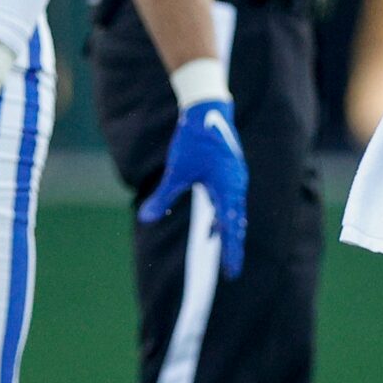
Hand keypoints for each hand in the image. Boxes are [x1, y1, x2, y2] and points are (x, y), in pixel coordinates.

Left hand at [138, 98, 249, 278]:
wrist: (208, 109)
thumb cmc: (193, 140)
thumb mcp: (176, 171)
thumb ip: (163, 197)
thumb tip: (145, 219)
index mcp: (227, 189)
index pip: (230, 228)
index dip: (231, 252)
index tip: (231, 273)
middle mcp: (236, 186)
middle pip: (236, 224)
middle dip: (232, 246)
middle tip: (231, 270)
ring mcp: (235, 178)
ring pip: (233, 211)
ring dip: (228, 230)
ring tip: (222, 248)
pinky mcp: (231, 171)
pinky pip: (229, 200)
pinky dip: (224, 214)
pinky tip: (214, 222)